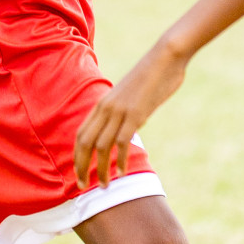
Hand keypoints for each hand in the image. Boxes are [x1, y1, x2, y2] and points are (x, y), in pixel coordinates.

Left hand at [74, 40, 188, 188]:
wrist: (166, 56)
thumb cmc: (154, 75)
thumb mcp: (132, 95)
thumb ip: (127, 111)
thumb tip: (133, 127)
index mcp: (103, 103)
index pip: (81, 134)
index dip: (77, 156)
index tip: (80, 173)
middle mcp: (106, 107)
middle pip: (85, 142)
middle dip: (81, 167)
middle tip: (83, 187)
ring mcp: (120, 110)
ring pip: (101, 146)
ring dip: (101, 169)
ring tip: (105, 186)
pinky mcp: (135, 113)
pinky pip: (122, 142)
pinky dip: (120, 160)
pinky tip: (122, 173)